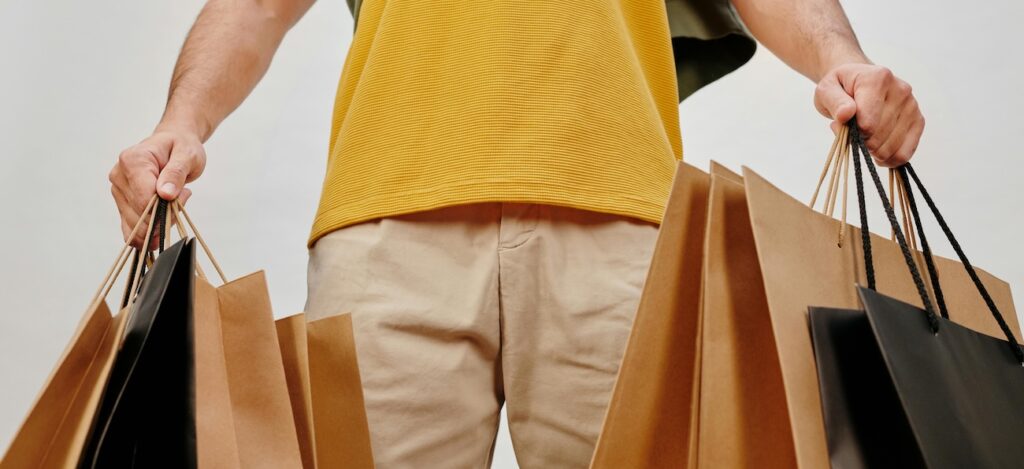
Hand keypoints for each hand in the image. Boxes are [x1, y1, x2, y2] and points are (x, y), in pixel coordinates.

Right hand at [108, 127, 204, 246]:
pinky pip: (130, 230)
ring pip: (137, 226)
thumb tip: (165, 194)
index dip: (166, 206)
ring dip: (160, 223)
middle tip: (182, 196)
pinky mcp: (121, 203)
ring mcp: (118, 191)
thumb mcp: (187, 156)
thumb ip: (176, 173)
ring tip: (173, 201)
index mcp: (132, 160)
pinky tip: (160, 231)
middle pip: (141, 215)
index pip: (144, 198)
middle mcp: (119, 176)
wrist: (173, 145)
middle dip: (166, 215)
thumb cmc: (180, 148)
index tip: (184, 194)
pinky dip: (147, 236)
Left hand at [814, 63, 923, 166]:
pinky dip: (888, 160)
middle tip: (852, 132)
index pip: (868, 123)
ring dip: (872, 151)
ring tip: (863, 136)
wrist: (857, 82)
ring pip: (891, 149)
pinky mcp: (918, 121)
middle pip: (878, 138)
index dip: (853, 133)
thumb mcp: (826, 90)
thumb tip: (846, 114)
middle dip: (860, 142)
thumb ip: (834, 102)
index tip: (844, 126)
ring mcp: (912, 106)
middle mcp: (901, 90)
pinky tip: (877, 153)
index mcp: (878, 79)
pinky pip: (905, 153)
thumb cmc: (841, 88)